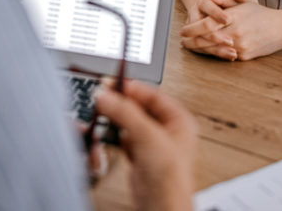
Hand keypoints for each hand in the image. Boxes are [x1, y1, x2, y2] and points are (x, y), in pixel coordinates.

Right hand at [94, 80, 196, 210]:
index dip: (133, 87)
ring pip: (130, 124)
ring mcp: (153, 145)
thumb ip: (126, 113)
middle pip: (140, 108)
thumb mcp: (147, 135)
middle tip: (103, 97)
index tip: (113, 82)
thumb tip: (108, 96)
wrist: (162, 206)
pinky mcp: (140, 158)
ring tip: (102, 113)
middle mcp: (168, 131)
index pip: (153, 94)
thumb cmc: (171, 176)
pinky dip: (114, 136)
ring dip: (116, 120)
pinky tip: (107, 134)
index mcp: (179, 119)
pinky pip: (124, 140)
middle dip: (121, 104)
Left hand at [181, 0, 281, 60]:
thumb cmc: (260, 14)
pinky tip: (205, 52)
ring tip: (190, 46)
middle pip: (207, 39)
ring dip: (199, 49)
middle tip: (182, 41)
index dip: (192, 28)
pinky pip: (225, 56)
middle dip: (192, 41)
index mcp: (234, 17)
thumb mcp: (242, 3)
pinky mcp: (245, 56)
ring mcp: (240, 46)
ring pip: (214, 50)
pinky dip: (213, 54)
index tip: (183, 30)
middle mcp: (236, 32)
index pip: (206, 24)